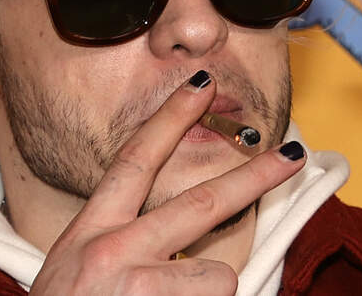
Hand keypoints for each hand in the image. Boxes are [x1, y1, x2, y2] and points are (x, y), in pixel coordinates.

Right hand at [30, 71, 306, 294]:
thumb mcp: (69, 276)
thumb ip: (120, 248)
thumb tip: (186, 243)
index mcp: (89, 234)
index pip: (134, 162)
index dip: (169, 119)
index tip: (201, 86)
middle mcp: (113, 253)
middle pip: (202, 203)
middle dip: (255, 175)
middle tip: (292, 153)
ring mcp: (138, 289)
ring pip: (217, 279)